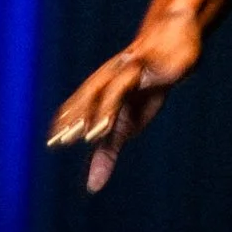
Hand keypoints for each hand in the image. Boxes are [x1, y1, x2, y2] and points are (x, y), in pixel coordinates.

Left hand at [47, 7, 201, 191]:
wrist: (179, 44)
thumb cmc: (149, 87)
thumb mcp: (128, 124)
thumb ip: (107, 152)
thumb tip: (91, 188)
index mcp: (100, 90)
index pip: (78, 106)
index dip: (65, 123)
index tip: (51, 143)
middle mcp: (110, 76)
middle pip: (87, 96)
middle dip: (73, 118)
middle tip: (58, 141)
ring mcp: (130, 67)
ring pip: (109, 88)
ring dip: (99, 110)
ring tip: (89, 135)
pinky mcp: (152, 65)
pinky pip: (138, 81)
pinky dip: (132, 95)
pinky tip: (131, 108)